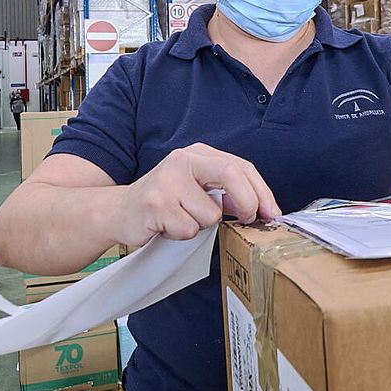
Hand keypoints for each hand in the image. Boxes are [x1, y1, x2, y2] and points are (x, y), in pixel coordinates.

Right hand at [114, 143, 280, 243]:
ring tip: (181, 221)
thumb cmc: (164, 204)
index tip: (272, 213)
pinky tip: (167, 228)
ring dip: (202, 227)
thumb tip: (263, 208)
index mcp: (197, 154)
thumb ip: (226, 192)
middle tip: (246, 220)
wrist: (119, 212)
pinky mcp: (155, 203)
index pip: (241, 166)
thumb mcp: (196, 189)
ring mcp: (167, 180)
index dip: (262, 191)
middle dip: (247, 203)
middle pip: (232, 175)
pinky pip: (189, 229)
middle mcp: (182, 160)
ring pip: (211, 214)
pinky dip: (182, 236)